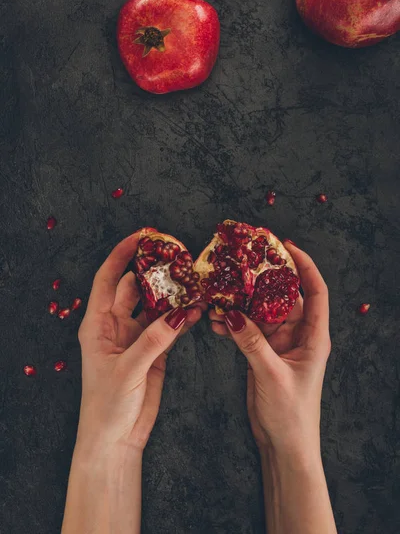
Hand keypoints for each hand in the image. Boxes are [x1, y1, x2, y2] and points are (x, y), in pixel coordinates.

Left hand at [76, 233, 204, 454]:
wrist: (116, 438)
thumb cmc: (107, 405)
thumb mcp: (127, 369)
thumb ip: (153, 340)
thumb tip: (179, 313)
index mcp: (98, 324)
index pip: (108, 279)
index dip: (122, 256)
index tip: (141, 237)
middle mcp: (116, 325)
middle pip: (135, 287)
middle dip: (154, 272)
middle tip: (176, 257)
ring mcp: (137, 336)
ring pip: (156, 306)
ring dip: (172, 295)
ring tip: (192, 281)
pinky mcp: (154, 350)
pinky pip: (169, 326)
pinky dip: (182, 317)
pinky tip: (196, 309)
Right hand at [209, 241, 330, 455]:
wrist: (284, 444)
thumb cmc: (291, 414)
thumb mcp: (272, 375)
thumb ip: (252, 342)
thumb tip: (232, 312)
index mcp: (313, 336)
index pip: (315, 291)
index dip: (304, 266)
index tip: (286, 246)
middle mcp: (298, 335)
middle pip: (282, 296)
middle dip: (262, 279)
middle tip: (242, 261)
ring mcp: (279, 343)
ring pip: (260, 311)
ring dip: (241, 303)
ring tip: (219, 293)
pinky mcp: (262, 352)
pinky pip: (246, 329)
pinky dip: (232, 323)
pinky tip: (215, 321)